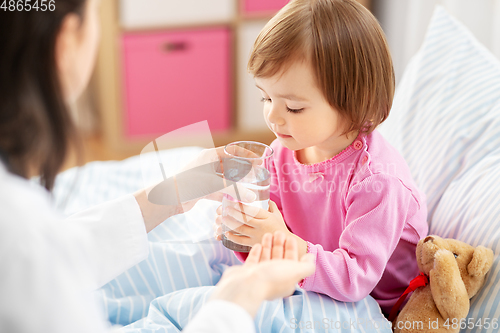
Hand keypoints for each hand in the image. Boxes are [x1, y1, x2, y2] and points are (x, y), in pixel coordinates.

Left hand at [135, 146, 257, 231]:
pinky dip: (228, 193)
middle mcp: (208, 164)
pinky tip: (237, 199)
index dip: (246, 155)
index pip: (232, 151)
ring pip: (225, 178)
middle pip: (230, 165)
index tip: (258, 160)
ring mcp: (205, 176)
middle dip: (243, 170)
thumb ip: (234, 190)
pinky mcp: (203, 188)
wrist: (169, 198)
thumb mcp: (214, 185)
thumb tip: (252, 197)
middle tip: (256, 174)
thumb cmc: (189, 184)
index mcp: (209, 156)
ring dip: (236, 183)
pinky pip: (220, 189)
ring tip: (250, 187)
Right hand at [210, 231, 314, 316]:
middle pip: (279, 259)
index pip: (292, 263)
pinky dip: (257, 253)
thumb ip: (306, 266)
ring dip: (269, 246)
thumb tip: (311, 258)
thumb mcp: (295, 271)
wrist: (245, 286)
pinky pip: (254, 261)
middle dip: (280, 246)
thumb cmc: (271, 278)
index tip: (290, 237)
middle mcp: (273, 279)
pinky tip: (258, 244)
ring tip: (268, 234)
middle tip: (279, 232)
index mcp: (286, 280)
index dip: (292, 250)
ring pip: (266, 259)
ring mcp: (259, 277)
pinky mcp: (247, 274)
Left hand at [214, 200, 306, 256]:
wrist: (284, 244)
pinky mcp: (253, 244)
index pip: (252, 210)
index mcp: (266, 217)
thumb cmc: (280, 227)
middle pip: (244, 219)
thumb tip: (266, 197)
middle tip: (224, 209)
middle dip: (233, 214)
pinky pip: (241, 241)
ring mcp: (257, 236)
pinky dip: (232, 237)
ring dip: (230, 224)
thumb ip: (271, 206)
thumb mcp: (277, 215)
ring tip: (222, 220)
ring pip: (241, 229)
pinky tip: (225, 233)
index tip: (233, 201)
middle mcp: (261, 226)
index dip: (242, 206)